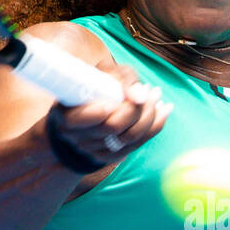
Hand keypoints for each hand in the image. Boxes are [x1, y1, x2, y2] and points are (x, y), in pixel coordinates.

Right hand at [49, 57, 172, 165]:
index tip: (130, 92)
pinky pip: (139, 145)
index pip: (93, 116)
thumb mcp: (103, 72)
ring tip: (156, 96)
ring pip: (130, 138)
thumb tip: (140, 95)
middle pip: (114, 128)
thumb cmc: (94, 85)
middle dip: (138, 109)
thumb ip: (121, 78)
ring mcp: (93, 151)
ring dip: (150, 115)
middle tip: (151, 90)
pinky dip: (155, 126)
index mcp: (66, 116)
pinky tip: (162, 110)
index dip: (114, 108)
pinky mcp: (110, 157)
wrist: (86, 110)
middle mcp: (76, 138)